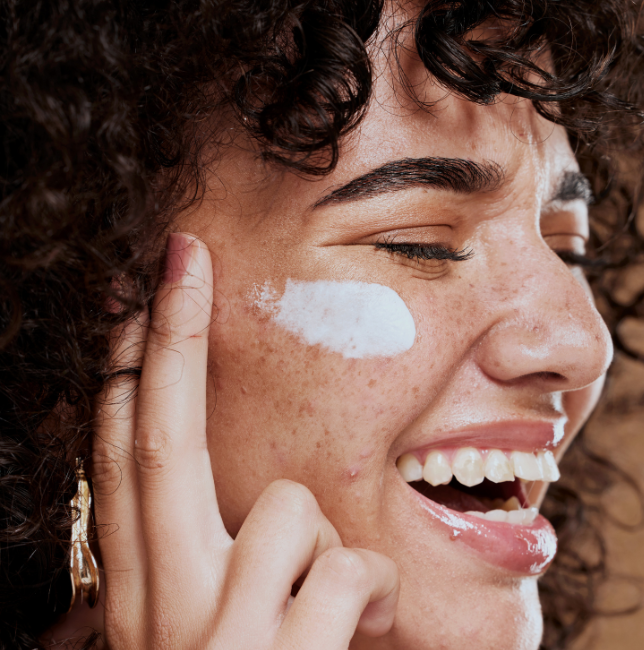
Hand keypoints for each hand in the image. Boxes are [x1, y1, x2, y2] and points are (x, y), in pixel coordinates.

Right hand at [92, 233, 399, 649]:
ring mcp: (214, 636)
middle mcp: (157, 606)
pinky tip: (360, 637)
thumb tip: (260, 498)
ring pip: (283, 510)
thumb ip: (214, 562)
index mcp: (137, 591)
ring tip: (329, 608)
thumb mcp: (206, 630)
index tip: (141, 294)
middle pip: (159, 440)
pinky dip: (370, 590)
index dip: (127, 369)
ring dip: (324, 540)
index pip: (119, 454)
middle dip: (167, 337)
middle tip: (179, 255)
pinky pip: (346, 572)